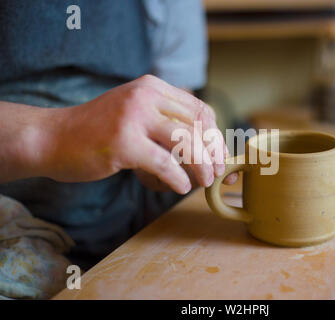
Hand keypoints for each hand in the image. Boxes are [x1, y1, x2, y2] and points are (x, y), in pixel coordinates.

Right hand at [38, 75, 236, 193]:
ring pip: (185, 142)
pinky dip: (177, 178)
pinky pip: (164, 163)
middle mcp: (146, 96)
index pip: (199, 109)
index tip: (219, 156)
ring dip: (201, 166)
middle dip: (213, 152)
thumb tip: (202, 145)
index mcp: (152, 87)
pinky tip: (181, 187)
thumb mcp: (134, 112)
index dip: (215, 135)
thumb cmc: (96, 131)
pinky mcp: (123, 142)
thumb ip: (163, 119)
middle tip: (217, 172)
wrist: (51, 137)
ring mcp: (133, 117)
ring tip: (204, 181)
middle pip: (197, 125)